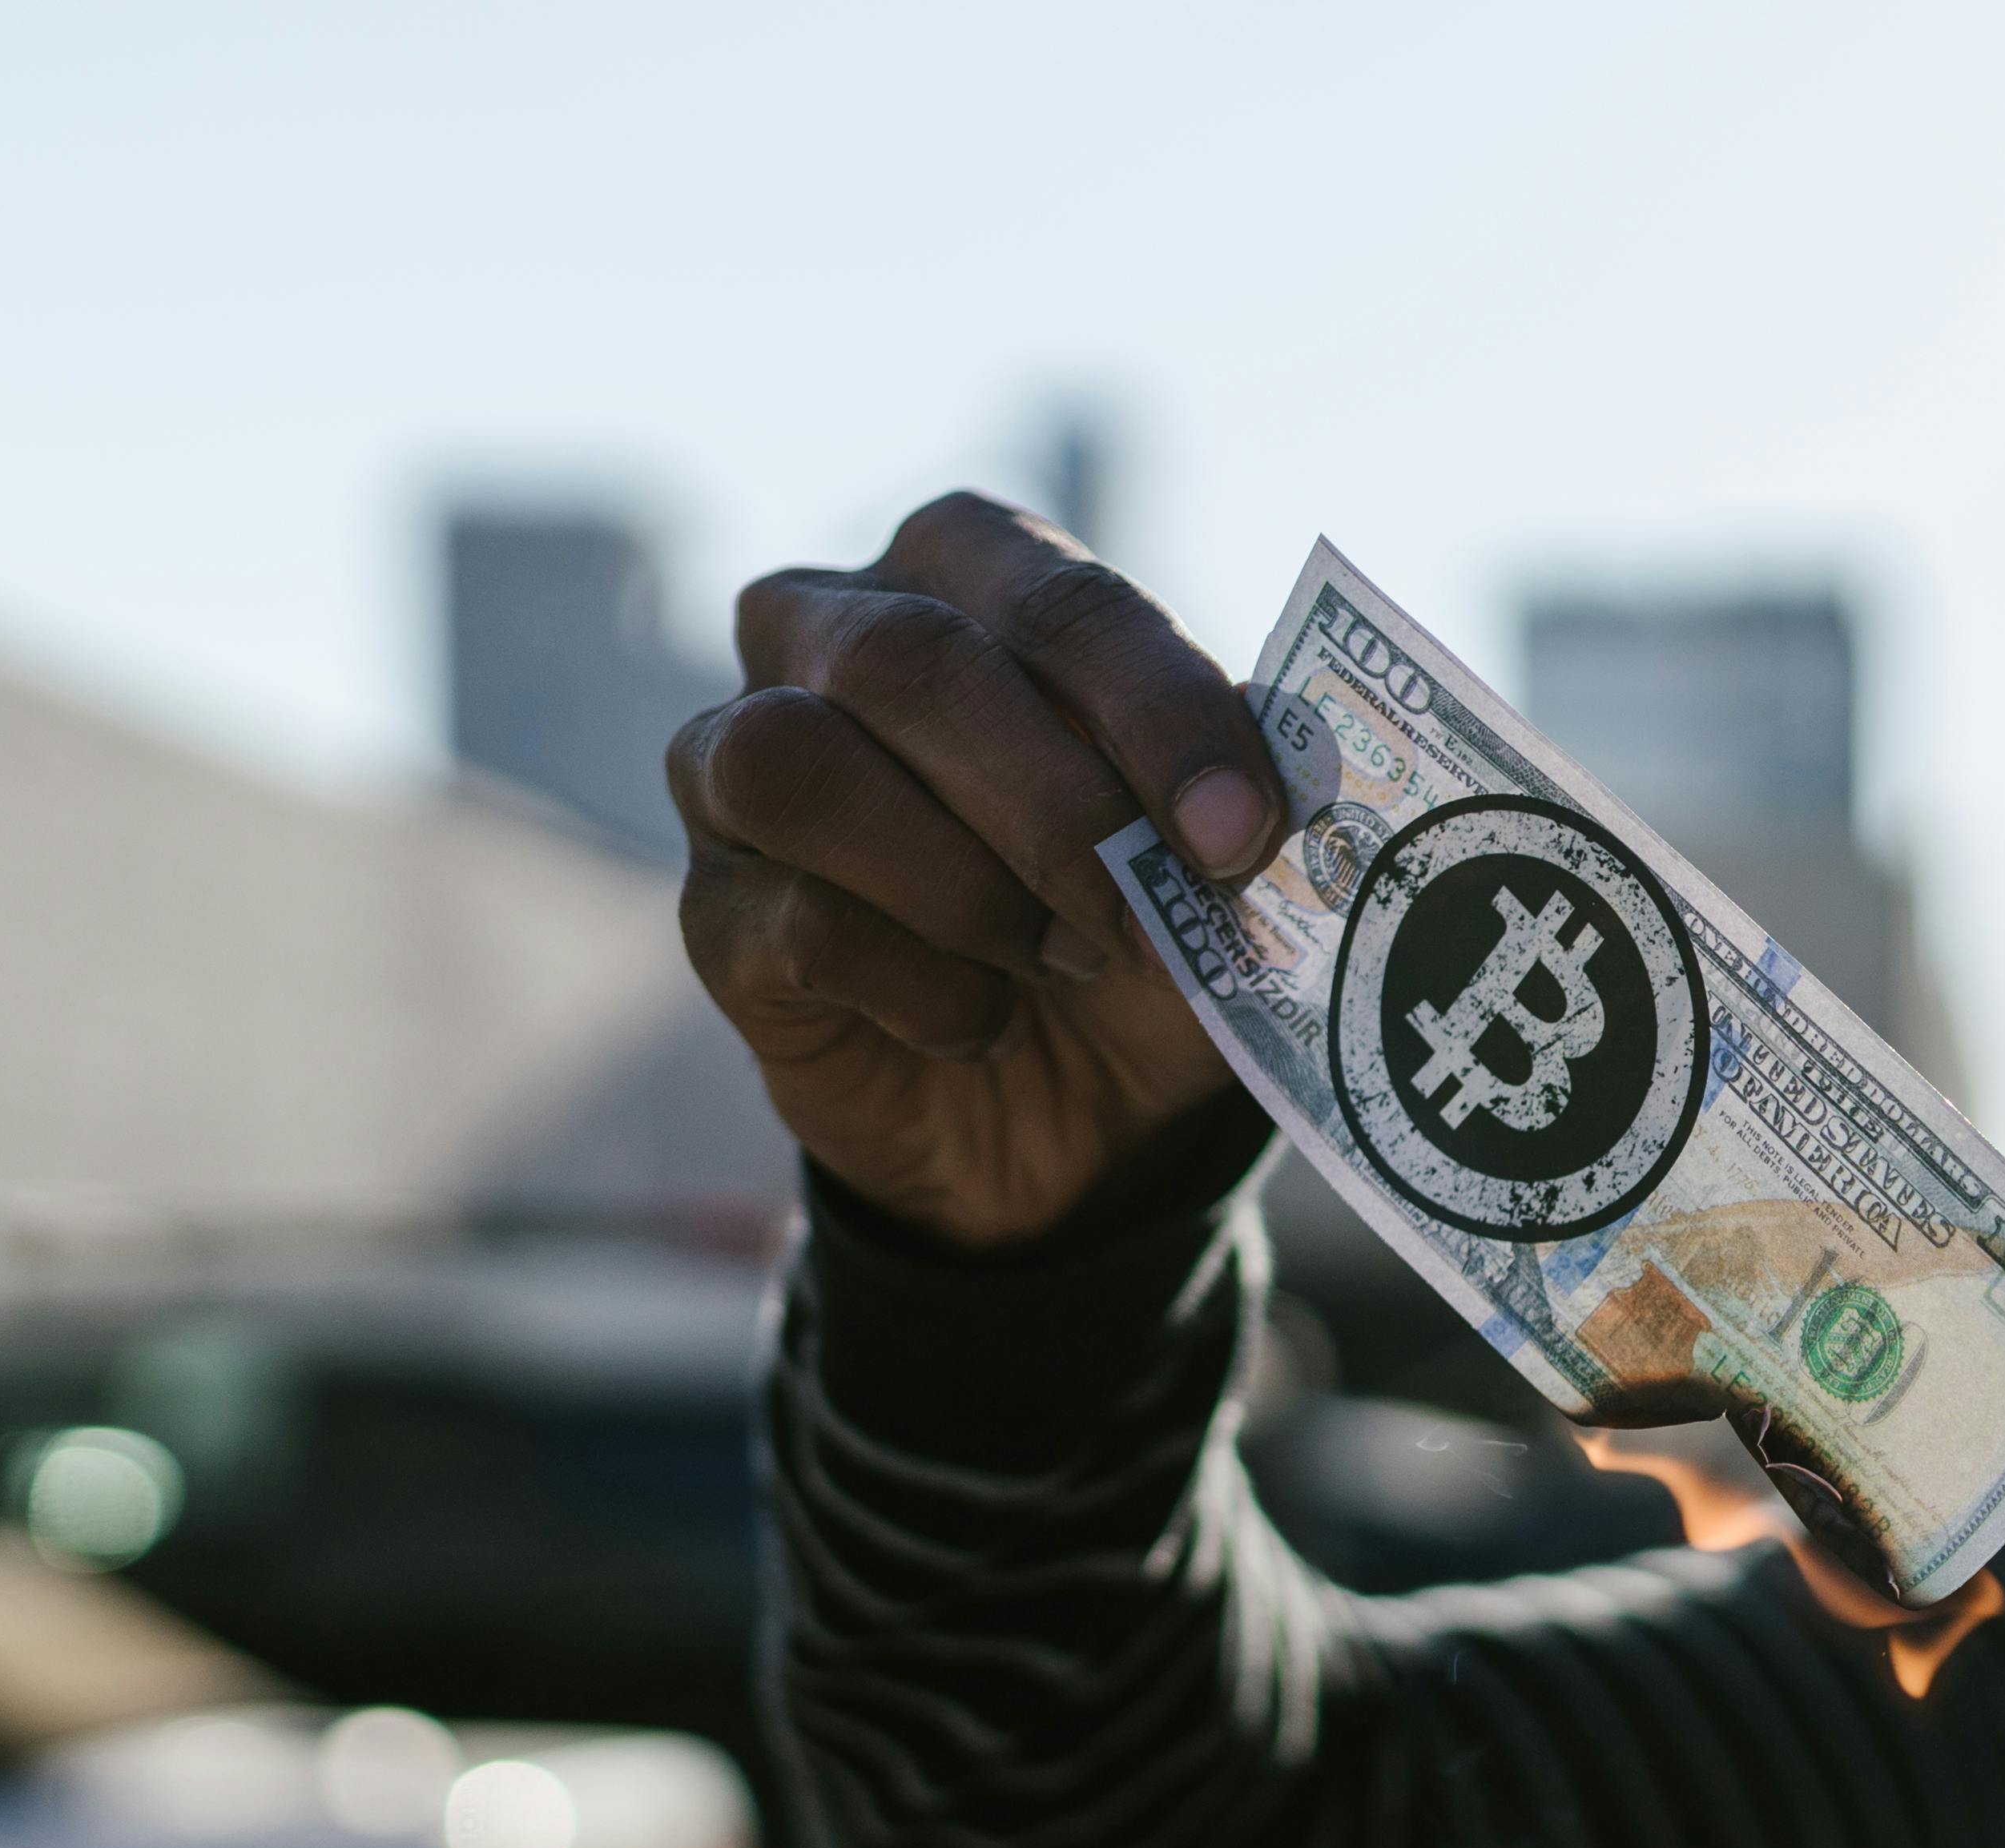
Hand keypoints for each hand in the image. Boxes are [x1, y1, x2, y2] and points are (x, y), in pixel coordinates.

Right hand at [670, 495, 1296, 1249]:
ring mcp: (736, 765)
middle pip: (909, 661)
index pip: (1052, 594)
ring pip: (800, 763)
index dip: (1158, 707)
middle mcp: (822, 632)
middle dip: (1057, 807)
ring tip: (1059, 958)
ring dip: (965, 883)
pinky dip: (925, 988)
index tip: (1246, 832)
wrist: (1069, 1115)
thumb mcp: (1218, 871)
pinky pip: (796, 919)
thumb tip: (1288, 778)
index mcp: (966, 576)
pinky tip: (984, 1023)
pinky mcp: (715, 912)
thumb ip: (1238, 800)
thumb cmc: (1142, 935)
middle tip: (1145, 919)